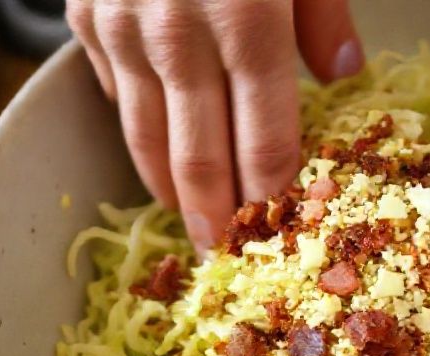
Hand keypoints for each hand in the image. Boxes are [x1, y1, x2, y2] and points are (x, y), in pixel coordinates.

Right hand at [67, 0, 363, 250]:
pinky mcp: (84, 18)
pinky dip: (137, 137)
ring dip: (171, 192)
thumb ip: (324, 10)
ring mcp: (121, 28)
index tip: (285, 234)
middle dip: (218, 216)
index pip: (266, 138)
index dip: (275, 195)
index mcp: (246, 15)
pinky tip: (157, 165)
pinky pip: (112, 98)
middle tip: (230, 258)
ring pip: (146, 138)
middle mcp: (177, 33)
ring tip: (192, 229)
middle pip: (200, 156)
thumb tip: (344, 72)